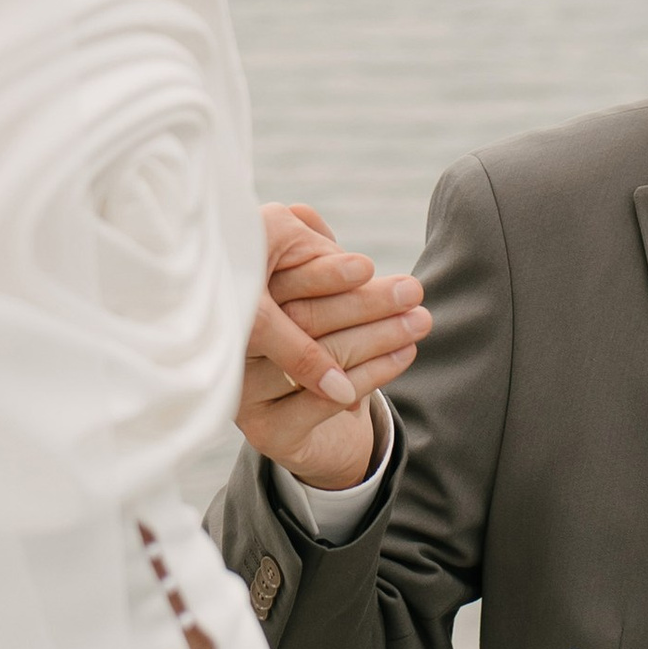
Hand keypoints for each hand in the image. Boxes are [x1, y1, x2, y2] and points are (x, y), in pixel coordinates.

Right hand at [237, 202, 429, 490]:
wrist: (313, 428)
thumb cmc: (312, 341)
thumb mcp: (309, 292)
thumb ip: (305, 254)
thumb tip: (305, 216)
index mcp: (232, 309)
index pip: (279, 288)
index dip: (323, 274)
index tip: (368, 265)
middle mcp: (228, 353)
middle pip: (301, 321)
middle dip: (363, 303)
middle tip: (413, 291)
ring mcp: (242, 395)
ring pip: (318, 359)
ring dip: (378, 336)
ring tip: (420, 320)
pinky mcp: (266, 432)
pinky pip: (324, 400)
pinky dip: (372, 374)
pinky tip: (404, 354)